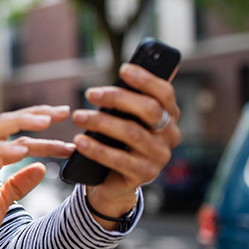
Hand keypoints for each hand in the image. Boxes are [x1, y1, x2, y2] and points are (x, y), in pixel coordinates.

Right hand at [0, 105, 73, 248]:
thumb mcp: (0, 203)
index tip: (65, 130)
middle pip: (4, 123)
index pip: (16, 138)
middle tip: (63, 111)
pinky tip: (24, 149)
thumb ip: (18, 185)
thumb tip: (41, 169)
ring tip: (46, 121)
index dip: (42, 133)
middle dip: (34, 114)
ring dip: (20, 122)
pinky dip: (5, 149)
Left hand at [72, 63, 181, 217]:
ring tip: (78, 116)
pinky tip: (80, 141)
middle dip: (118, 98)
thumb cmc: (117, 141)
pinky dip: (97, 149)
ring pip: (132, 133)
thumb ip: (127, 101)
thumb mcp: (124, 118)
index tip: (123, 69)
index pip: (165, 93)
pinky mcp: (145, 174)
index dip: (146, 80)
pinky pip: (120, 160)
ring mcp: (160, 156)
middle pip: (149, 110)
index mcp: (169, 116)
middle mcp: (170, 135)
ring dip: (102, 122)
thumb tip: (124, 73)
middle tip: (90, 93)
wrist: (111, 180)